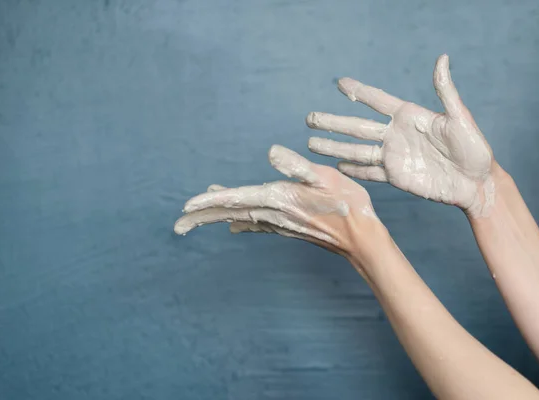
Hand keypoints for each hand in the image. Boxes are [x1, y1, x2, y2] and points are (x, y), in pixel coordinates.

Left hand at [174, 145, 385, 262]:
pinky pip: (256, 225)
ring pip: (239, 219)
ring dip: (216, 219)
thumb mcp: (325, 178)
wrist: (361, 238)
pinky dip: (240, 223)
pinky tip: (233, 227)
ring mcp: (278, 223)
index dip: (209, 202)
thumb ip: (296, 166)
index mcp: (277, 198)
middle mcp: (272, 213)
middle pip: (229, 214)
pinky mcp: (286, 227)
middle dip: (202, 218)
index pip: (235, 199)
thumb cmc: (346, 204)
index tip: (185, 207)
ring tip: (195, 220)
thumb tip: (271, 152)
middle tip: (177, 226)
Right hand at [306, 54, 494, 216]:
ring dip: (333, 147)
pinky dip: (353, 170)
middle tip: (310, 118)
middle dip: (333, 122)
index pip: (377, 100)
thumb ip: (446, 92)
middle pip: (357, 126)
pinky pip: (369, 172)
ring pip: (356, 150)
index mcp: (408, 116)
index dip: (358, 92)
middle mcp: (395, 134)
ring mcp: (393, 156)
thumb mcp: (460, 118)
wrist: (476, 183)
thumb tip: (442, 59)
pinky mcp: (395, 176)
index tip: (339, 83)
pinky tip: (336, 167)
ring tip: (312, 144)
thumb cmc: (474, 148)